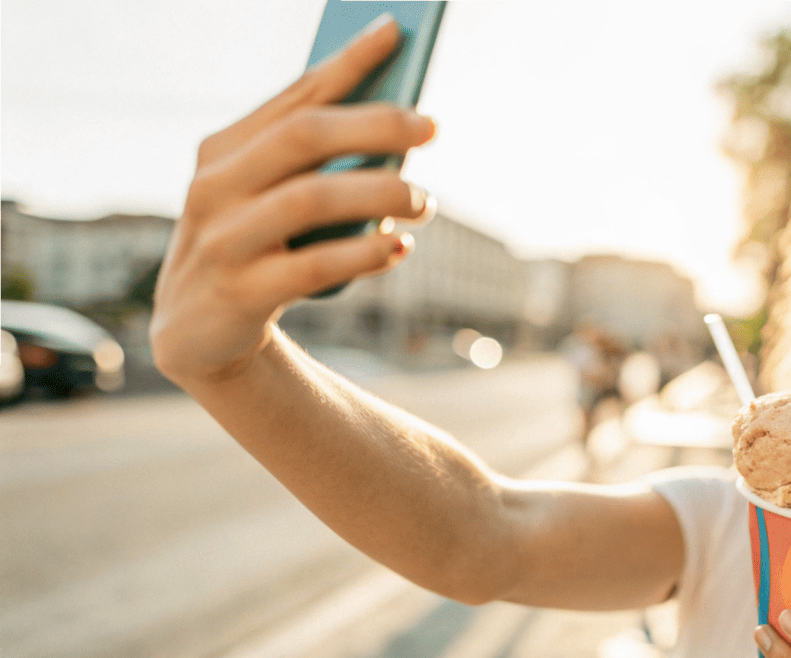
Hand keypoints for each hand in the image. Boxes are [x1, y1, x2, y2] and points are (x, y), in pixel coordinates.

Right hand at [150, 16, 436, 386]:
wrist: (200, 335)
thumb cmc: (258, 250)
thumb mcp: (273, 199)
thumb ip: (316, 166)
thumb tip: (398, 128)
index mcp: (222, 151)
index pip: (294, 97)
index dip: (347, 62)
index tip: (396, 30)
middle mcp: (214, 187)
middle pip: (303, 138)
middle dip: (375, 125)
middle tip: (431, 127)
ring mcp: (221, 241)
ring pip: (309, 199)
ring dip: (380, 193)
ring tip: (425, 200)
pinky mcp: (238, 294)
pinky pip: (310, 267)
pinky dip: (363, 254)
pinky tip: (399, 247)